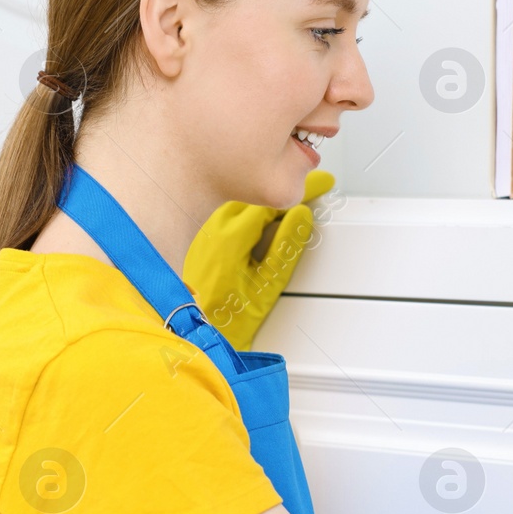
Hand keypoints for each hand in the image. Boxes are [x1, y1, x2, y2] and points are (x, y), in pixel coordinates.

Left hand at [183, 170, 334, 349]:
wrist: (190, 330)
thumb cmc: (225, 317)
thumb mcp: (266, 287)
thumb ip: (286, 248)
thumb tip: (300, 217)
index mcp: (231, 236)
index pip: (273, 199)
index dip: (300, 189)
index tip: (322, 183)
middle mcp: (213, 226)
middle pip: (254, 193)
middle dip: (284, 189)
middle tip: (313, 187)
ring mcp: (203, 229)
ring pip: (240, 199)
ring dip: (265, 197)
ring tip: (291, 204)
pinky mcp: (199, 235)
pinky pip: (228, 211)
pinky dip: (248, 208)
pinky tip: (262, 218)